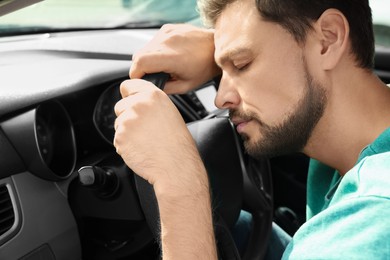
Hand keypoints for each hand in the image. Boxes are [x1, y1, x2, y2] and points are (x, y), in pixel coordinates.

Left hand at [113, 79, 206, 194]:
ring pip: (118, 123)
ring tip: (145, 140)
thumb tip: (136, 101)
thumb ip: (151, 103)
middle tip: (144, 129)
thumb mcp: (169, 112)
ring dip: (127, 132)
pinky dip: (126, 145)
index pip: (128, 85)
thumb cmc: (177, 143)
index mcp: (153, 95)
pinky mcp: (120, 136)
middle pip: (120, 106)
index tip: (132, 101)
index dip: (129, 95)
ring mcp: (128, 120)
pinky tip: (141, 148)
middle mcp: (139, 104)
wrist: (175, 165)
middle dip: (128, 116)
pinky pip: (118, 139)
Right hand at [130, 24, 220, 93]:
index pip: (139, 63)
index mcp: (171, 57)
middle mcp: (166, 42)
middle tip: (155, 75)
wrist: (215, 49)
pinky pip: (153, 42)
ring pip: (144, 48)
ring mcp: (166, 33)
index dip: (137, 75)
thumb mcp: (185, 86)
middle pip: (138, 56)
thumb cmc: (204, 67)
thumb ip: (164, 88)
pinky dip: (156, 50)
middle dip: (142, 68)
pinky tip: (168, 55)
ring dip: (149, 59)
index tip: (142, 80)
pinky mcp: (167, 28)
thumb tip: (151, 87)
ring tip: (164, 65)